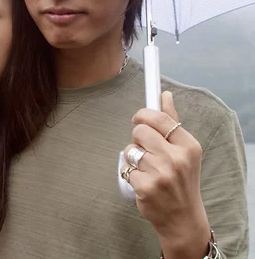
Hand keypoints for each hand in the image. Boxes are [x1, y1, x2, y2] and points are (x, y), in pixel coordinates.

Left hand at [120, 91, 209, 257]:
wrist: (183, 218)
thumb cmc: (182, 180)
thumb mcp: (185, 151)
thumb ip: (172, 121)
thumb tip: (164, 95)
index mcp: (188, 146)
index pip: (159, 118)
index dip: (143, 114)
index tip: (138, 118)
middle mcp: (176, 158)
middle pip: (139, 130)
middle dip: (137, 138)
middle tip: (146, 150)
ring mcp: (160, 173)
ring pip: (130, 150)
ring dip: (133, 157)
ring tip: (146, 168)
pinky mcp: (145, 187)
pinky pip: (125, 168)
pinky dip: (129, 174)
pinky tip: (143, 182)